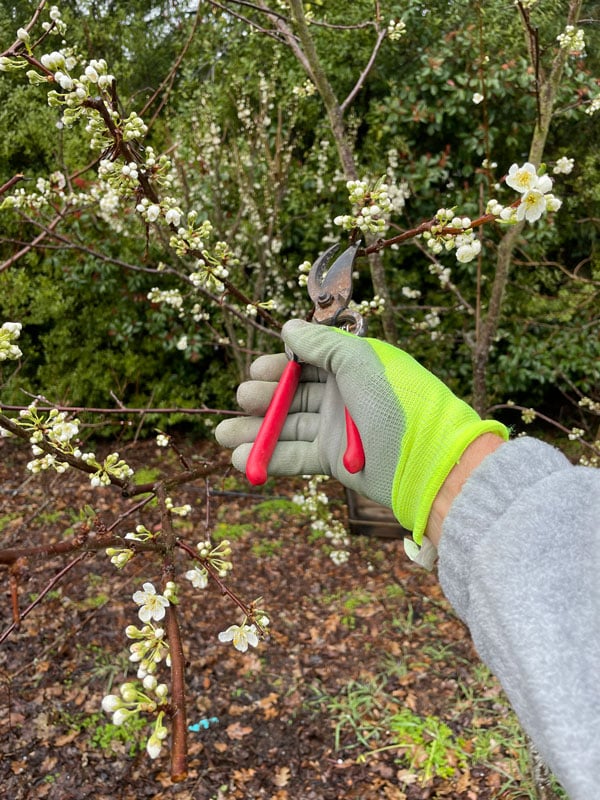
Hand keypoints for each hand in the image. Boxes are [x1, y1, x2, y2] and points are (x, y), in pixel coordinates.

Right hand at [215, 319, 507, 543]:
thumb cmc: (397, 403)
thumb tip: (287, 327)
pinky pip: (294, 456)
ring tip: (222, 435)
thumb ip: (320, 343)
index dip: (279, 365)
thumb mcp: (359, 362)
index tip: (258, 371)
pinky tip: (240, 459)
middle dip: (263, 396)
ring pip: (287, 426)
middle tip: (244, 400)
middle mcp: (343, 395)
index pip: (307, 361)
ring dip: (254, 431)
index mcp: (352, 366)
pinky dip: (268, 457)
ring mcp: (337, 428)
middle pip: (292, 393)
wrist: (428, 462)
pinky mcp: (334, 460)